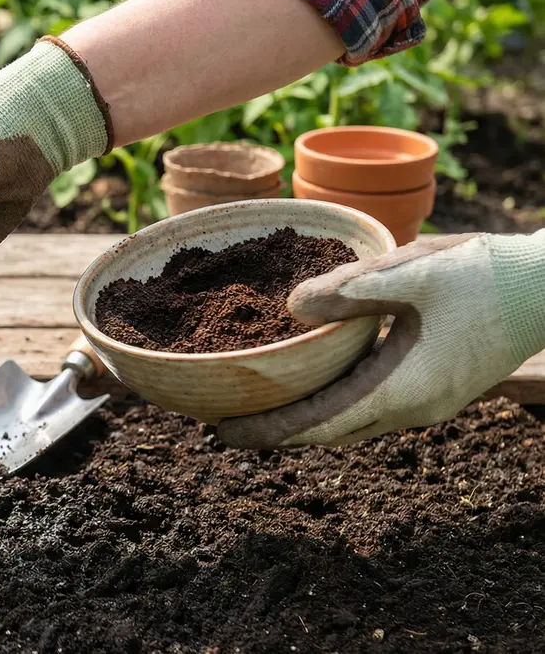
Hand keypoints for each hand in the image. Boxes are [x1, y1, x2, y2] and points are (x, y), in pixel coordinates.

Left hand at [218, 232, 544, 447]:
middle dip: (276, 432)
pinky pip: (371, 407)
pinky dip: (332, 405)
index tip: (221, 433)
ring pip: (351, 423)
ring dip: (304, 420)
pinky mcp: (436, 389)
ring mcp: (427, 403)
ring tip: (257, 408)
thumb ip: (349, 290)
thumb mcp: (412, 272)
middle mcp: (412, 409)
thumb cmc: (485, 275)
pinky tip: (311, 385)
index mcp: (401, 388)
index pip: (319, 424)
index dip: (268, 431)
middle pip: (329, 432)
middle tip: (223, 426)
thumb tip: (290, 306)